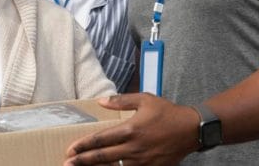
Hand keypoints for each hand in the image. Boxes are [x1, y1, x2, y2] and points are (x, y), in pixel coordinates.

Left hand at [64, 94, 198, 165]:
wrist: (192, 130)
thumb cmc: (167, 112)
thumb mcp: (144, 100)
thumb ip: (121, 101)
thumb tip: (100, 101)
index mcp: (130, 129)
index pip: (101, 139)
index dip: (83, 145)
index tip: (70, 149)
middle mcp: (134, 147)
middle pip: (103, 157)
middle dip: (82, 161)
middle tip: (66, 164)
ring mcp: (142, 161)